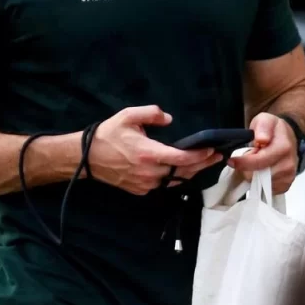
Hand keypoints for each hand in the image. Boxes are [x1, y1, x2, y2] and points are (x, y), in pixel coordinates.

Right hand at [89, 106, 220, 196]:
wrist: (87, 158)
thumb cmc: (108, 135)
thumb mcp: (127, 116)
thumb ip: (151, 114)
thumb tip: (169, 119)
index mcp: (148, 154)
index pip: (181, 159)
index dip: (199, 156)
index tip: (212, 150)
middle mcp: (149, 172)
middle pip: (183, 172)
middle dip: (202, 164)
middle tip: (217, 157)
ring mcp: (145, 184)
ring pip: (174, 180)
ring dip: (190, 172)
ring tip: (204, 163)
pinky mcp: (140, 190)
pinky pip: (163, 184)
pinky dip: (175, 177)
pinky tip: (182, 170)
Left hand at [228, 113, 297, 195]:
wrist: (288, 138)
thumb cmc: (273, 129)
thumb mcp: (265, 119)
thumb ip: (262, 127)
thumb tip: (261, 139)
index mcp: (283, 148)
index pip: (258, 162)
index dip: (242, 162)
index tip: (231, 160)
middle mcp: (288, 165)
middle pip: (256, 176)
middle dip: (247, 167)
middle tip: (248, 157)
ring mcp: (288, 178)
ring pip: (258, 184)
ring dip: (252, 174)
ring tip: (256, 163)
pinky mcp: (285, 186)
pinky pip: (264, 190)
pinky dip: (259, 182)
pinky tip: (261, 171)